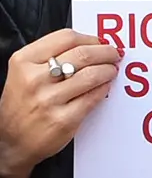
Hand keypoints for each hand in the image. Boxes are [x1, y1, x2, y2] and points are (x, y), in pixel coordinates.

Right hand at [0, 29, 120, 177]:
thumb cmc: (22, 104)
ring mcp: (50, 100)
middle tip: (115, 55)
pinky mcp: (65, 119)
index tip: (101, 42)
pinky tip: (105, 86)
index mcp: (23, 61)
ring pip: (93, 75)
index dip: (91, 38)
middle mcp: (35, 78)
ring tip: (112, 70)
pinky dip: (105, 89)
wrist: (10, 140)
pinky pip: (94, 97)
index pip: (66, 37)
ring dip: (109, 70)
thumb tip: (89, 44)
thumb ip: (49, 57)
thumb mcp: (24, 73)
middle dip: (106, 52)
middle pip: (83, 54)